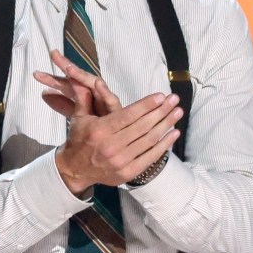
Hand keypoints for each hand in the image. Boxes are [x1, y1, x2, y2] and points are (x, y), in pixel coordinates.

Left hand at [34, 50, 121, 118]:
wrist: (116, 141)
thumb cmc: (99, 126)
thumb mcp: (77, 115)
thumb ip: (63, 105)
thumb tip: (43, 94)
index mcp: (84, 95)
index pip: (66, 83)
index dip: (52, 79)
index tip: (36, 74)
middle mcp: (94, 94)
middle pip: (79, 78)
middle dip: (66, 66)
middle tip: (54, 55)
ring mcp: (105, 100)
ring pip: (93, 84)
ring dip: (82, 75)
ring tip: (69, 68)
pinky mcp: (116, 110)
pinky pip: (111, 101)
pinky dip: (105, 93)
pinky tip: (98, 85)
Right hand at [36, 51, 180, 191]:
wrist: (74, 170)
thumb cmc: (78, 141)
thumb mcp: (79, 118)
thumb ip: (87, 98)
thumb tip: (93, 79)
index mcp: (100, 130)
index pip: (128, 115)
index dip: (146, 105)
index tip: (161, 96)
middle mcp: (111, 146)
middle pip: (142, 126)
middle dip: (161, 111)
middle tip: (174, 100)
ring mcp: (121, 161)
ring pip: (149, 140)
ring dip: (166, 125)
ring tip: (178, 113)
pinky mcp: (128, 173)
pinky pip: (150, 157)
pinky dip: (164, 145)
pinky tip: (174, 133)